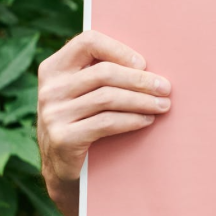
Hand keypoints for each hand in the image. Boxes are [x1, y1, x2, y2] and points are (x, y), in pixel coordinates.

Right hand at [36, 30, 171, 200]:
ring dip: (142, 100)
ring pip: (108, 97)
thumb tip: (147, 63)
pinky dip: (132, 120)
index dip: (118, 49)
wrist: (64, 173)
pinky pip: (106, 122)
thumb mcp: (83, 94)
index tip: (144, 63)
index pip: (87, 42)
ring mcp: (53, 114)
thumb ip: (100, 74)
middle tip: (165, 88)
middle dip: (140, 80)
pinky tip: (147, 120)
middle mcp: (50, 89)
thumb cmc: (83, 123)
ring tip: (163, 105)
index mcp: (54, 68)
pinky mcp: (63, 138)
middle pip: (104, 72)